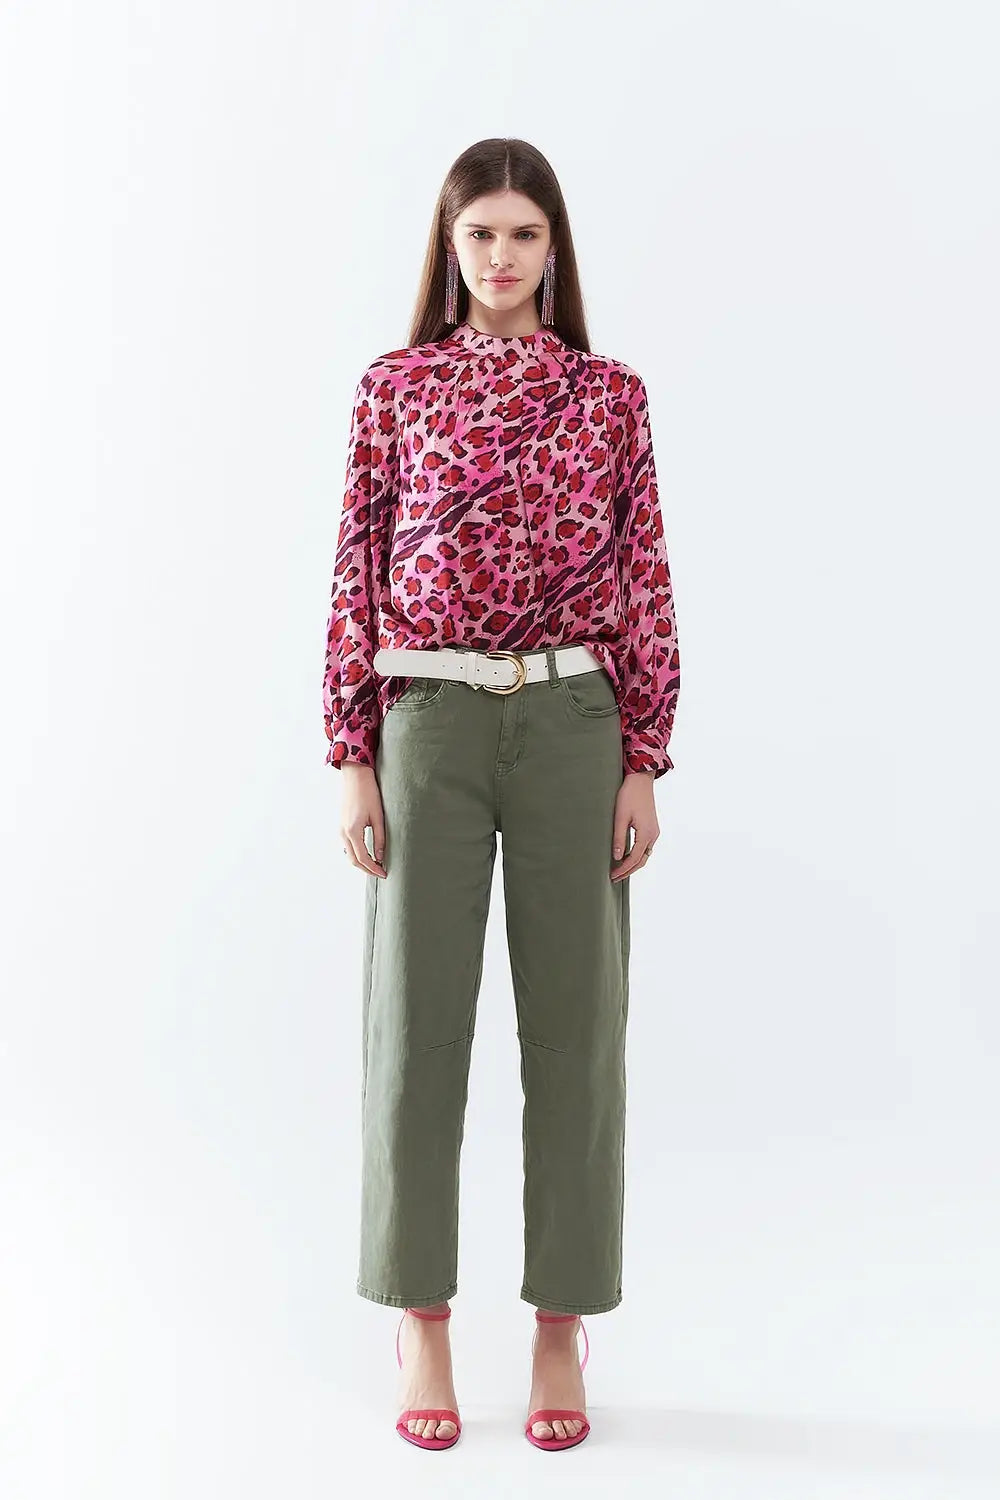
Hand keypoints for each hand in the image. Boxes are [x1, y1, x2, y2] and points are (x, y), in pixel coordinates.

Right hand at [340, 763, 386, 877]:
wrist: (355, 776)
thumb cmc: (368, 793)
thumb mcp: (378, 817)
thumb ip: (379, 838)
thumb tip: (380, 857)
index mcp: (352, 831)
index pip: (363, 858)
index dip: (373, 869)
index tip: (384, 874)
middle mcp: (343, 832)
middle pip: (353, 860)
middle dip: (367, 869)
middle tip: (381, 873)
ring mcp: (340, 829)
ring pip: (349, 854)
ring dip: (361, 862)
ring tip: (376, 865)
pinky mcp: (342, 825)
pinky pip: (347, 845)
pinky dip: (356, 854)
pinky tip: (367, 853)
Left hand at [611, 771, 658, 880]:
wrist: (640, 781)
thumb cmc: (629, 796)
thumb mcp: (620, 817)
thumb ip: (619, 838)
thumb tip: (617, 857)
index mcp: (646, 834)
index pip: (634, 859)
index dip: (623, 869)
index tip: (612, 875)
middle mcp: (653, 835)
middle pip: (642, 860)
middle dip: (628, 870)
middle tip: (615, 877)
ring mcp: (654, 831)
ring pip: (645, 855)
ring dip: (633, 864)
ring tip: (620, 870)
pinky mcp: (652, 828)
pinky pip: (646, 847)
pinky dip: (637, 855)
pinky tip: (627, 856)